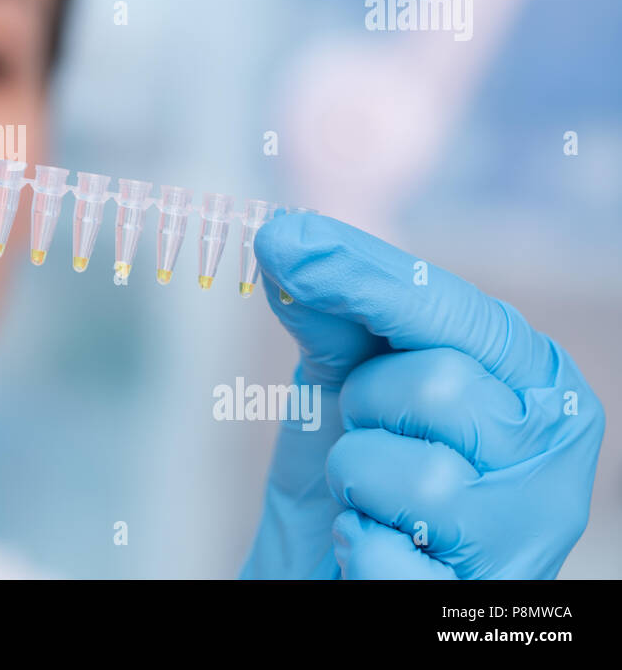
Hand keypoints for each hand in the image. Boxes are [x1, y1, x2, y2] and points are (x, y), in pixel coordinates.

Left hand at [241, 213, 604, 578]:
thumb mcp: (342, 380)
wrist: (326, 575)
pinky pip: (394, 563)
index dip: (366, 279)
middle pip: (438, 385)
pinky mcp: (476, 609)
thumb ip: (331, 308)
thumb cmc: (357, 474)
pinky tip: (372, 550)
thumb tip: (286, 233)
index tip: (286, 241)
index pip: (457, 313)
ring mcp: (529, 545)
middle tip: (370, 437)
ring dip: (359, 485)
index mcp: (538, 387)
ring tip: (374, 499)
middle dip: (369, 408)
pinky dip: (360, 552)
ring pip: (422, 477)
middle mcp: (556, 464)